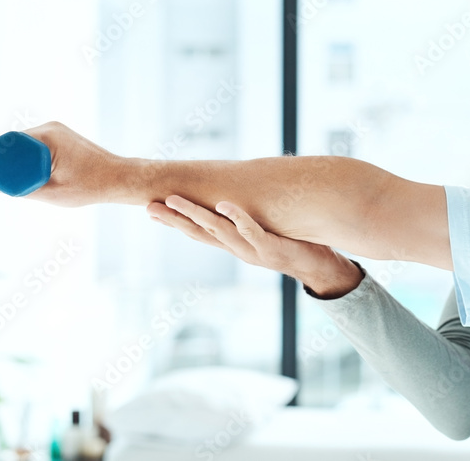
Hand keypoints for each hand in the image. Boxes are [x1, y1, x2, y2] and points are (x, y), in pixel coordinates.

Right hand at [0, 121, 135, 206]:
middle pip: (15, 144)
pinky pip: (37, 146)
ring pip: (25, 145)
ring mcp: (57, 131)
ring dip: (18, 160)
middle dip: (4, 162)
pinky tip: (25, 173)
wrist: (119, 178)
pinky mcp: (62, 137)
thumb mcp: (51, 192)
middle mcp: (51, 128)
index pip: (8, 144)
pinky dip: (29, 158)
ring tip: (12, 181)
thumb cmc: (90, 186)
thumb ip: (19, 189)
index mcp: (47, 136)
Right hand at [148, 195, 363, 297]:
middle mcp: (238, 250)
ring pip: (218, 231)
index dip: (174, 223)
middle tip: (149, 206)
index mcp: (234, 246)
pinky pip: (252, 231)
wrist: (320, 268)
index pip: (198, 234)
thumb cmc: (293, 245)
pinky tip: (225, 205)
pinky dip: (238, 218)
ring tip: (174, 200)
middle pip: (199, 233)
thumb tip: (232, 201)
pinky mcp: (271, 249)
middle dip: (174, 220)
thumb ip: (247, 222)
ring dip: (195, 215)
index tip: (150, 211)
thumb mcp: (264, 234)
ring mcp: (253, 251)